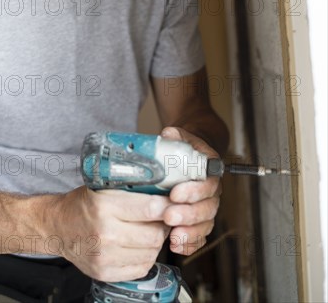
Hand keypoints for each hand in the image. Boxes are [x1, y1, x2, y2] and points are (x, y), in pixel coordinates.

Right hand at [48, 187, 169, 281]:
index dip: (167, 206)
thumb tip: (165, 191)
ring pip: (151, 253)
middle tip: (163, 218)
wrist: (58, 227)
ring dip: (156, 242)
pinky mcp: (105, 272)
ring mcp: (105, 256)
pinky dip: (146, 256)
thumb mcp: (104, 187)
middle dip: (164, 225)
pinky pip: (141, 268)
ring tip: (149, 230)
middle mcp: (105, 233)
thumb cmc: (83, 204)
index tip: (173, 203)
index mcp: (105, 206)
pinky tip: (138, 245)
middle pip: (155, 234)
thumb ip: (132, 189)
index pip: (150, 209)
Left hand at [160, 126, 221, 255]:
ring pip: (206, 223)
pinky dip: (191, 244)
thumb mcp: (180, 136)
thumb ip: (175, 134)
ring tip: (173, 236)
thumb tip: (168, 134)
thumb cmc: (184, 148)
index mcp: (209, 169)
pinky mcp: (199, 220)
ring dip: (190, 232)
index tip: (174, 193)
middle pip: (208, 206)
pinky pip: (200, 236)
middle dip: (189, 214)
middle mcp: (212, 190)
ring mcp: (206, 206)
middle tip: (169, 216)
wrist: (190, 156)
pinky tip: (176, 246)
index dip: (193, 190)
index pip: (208, 182)